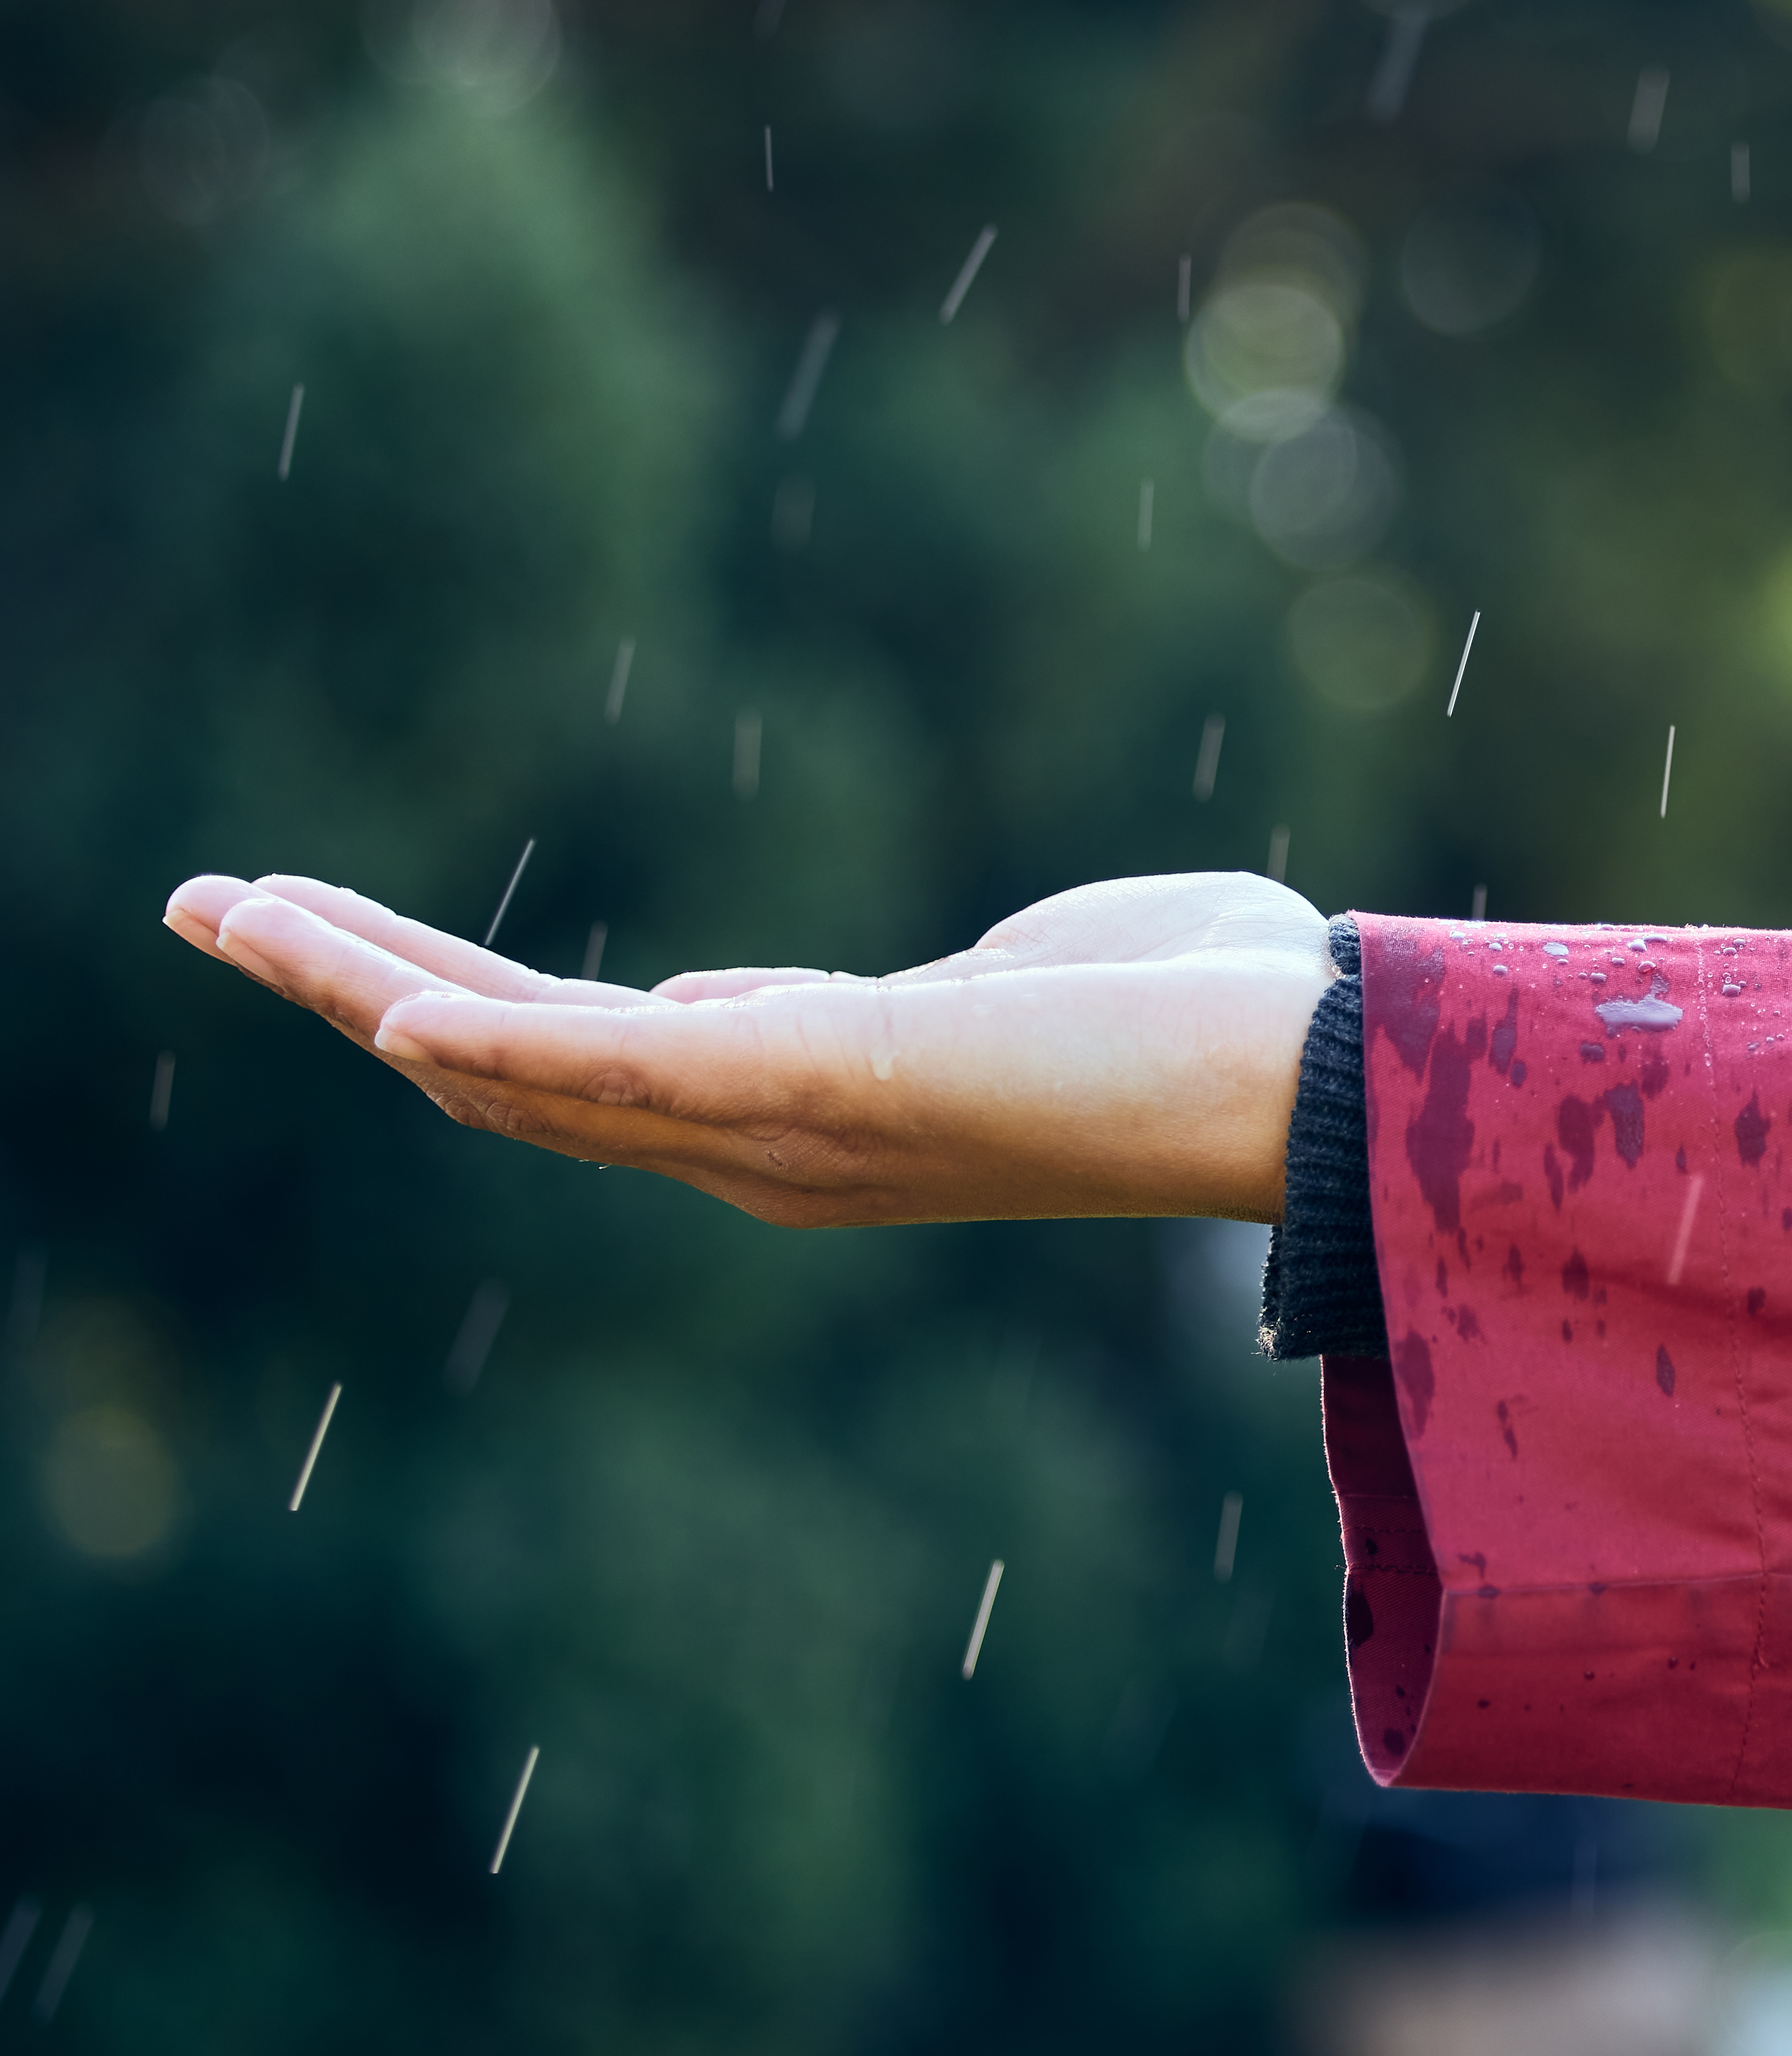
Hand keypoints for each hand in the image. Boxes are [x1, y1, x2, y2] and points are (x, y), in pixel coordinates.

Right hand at [162, 869, 1335, 1226]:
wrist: (1313, 1070)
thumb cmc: (1205, 1011)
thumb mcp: (989, 996)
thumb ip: (854, 1004)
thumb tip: (727, 998)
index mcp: (811, 1115)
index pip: (587, 1065)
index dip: (454, 1012)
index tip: (357, 963)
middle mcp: (775, 1145)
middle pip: (509, 1069)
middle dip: (354, 985)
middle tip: (214, 910)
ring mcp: (789, 1125)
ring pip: (524, 1060)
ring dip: (367, 981)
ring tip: (232, 911)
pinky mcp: (825, 1079)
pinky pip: (627, 1067)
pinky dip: (502, 1043)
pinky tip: (390, 1010)